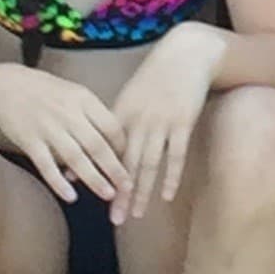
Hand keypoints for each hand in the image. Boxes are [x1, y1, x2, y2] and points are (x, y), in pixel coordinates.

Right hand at [0, 62, 130, 206]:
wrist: (5, 87)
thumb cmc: (45, 91)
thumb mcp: (73, 92)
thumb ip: (91, 113)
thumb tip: (113, 136)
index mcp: (83, 98)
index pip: (111, 125)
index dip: (123, 146)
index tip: (131, 161)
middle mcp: (68, 113)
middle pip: (97, 144)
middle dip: (115, 168)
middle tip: (128, 187)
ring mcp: (49, 128)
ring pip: (76, 158)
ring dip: (94, 179)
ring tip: (108, 194)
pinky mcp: (30, 142)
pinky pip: (47, 166)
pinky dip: (59, 182)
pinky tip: (71, 197)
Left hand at [107, 19, 221, 207]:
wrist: (185, 54)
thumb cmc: (154, 79)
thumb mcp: (128, 97)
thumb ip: (111, 125)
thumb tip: (90, 148)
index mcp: (122, 114)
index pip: (107, 151)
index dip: (99, 173)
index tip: (89, 197)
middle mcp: (139, 120)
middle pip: (127, 163)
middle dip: (120, 193)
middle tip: (115, 219)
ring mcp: (161, 122)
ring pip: (149, 163)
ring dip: (143, 191)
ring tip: (137, 214)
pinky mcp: (183, 121)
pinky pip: (176, 155)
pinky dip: (171, 176)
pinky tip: (166, 196)